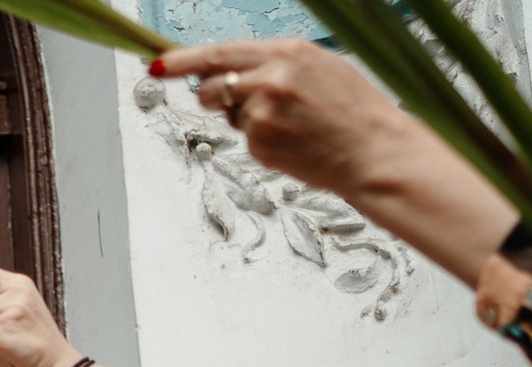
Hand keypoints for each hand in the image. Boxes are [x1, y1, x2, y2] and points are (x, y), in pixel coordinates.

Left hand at [155, 40, 408, 206]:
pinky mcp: (259, 143)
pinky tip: (291, 139)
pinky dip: (260, 140)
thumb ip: (273, 63)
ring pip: (227, 114)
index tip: (158, 64)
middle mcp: (270, 79)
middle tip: (243, 103)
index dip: (182, 60)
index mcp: (287, 52)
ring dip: (243, 118)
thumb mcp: (319, 65)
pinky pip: (244, 138)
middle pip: (210, 86)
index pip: (218, 53)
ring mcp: (262, 113)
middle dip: (213, 95)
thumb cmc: (351, 108)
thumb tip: (230, 69)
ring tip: (286, 120)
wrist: (373, 149)